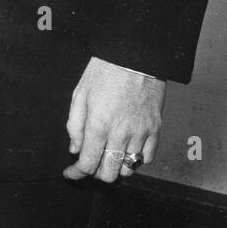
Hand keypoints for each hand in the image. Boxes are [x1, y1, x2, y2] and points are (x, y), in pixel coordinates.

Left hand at [64, 57, 163, 183]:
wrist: (136, 54)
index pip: (87, 164)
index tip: (71, 173)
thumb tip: (75, 149)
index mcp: (99, 124)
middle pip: (109, 173)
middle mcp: (120, 133)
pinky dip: (136, 160)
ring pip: (129, 169)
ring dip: (116, 167)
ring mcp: (141, 133)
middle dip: (96, 173)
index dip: (77, 173)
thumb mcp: (80, 92)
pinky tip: (127, 150)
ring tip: (109, 154)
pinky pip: (147, 158)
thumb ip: (75, 124)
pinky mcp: (156, 128)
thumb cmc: (105, 70)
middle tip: (90, 162)